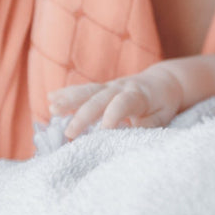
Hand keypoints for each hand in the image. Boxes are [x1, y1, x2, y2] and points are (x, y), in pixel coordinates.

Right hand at [48, 67, 183, 139]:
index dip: (113, 115)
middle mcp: (121, 87)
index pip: (123, 103)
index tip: (103, 131)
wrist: (164, 80)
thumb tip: (134, 130)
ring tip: (52, 108)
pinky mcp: (102, 88)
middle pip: (99, 99)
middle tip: (69, 133)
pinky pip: (83, 90)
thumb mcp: (164, 115)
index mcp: (138, 95)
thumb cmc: (164, 103)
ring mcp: (109, 86)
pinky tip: (50, 98)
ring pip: (87, 91)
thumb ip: (150, 124)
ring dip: (68, 99)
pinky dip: (67, 93)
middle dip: (83, 115)